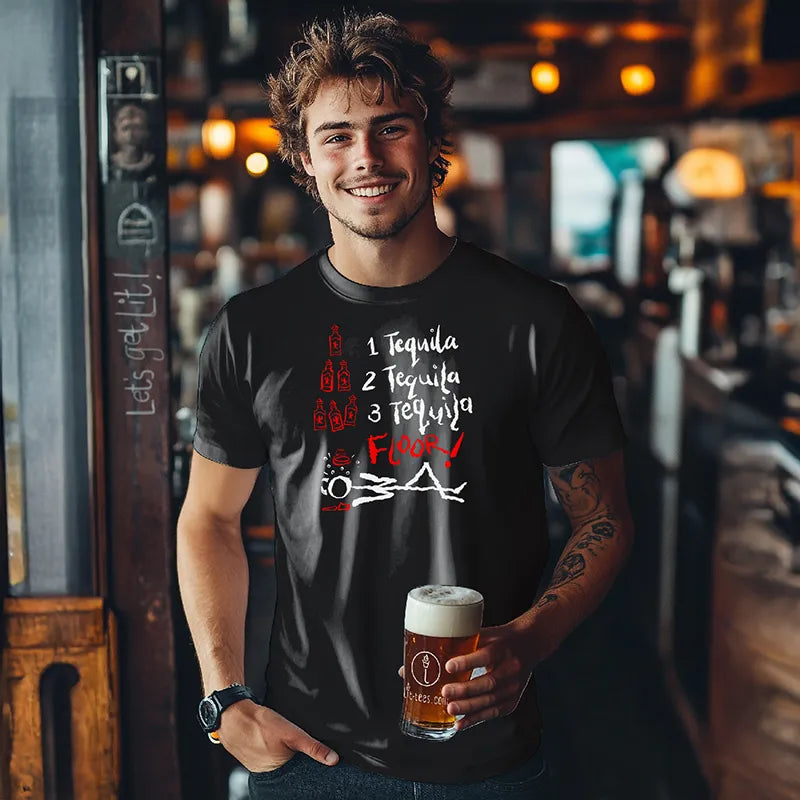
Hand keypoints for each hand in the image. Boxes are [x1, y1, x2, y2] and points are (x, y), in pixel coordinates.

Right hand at [217, 701, 338, 771]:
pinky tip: (271, 739)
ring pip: (279, 762)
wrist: (232, 715)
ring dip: (283, 754)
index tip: (311, 758)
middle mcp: (269, 774)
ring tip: (279, 740)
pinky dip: (272, 749)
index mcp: (280, 773)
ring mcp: (259, 767)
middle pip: (291, 768)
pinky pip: (268, 757)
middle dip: (295, 759)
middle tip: (290, 743)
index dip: (309, 767)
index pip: (301, 775)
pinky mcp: (252, 759)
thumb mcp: (291, 733)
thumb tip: (332, 760)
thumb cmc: (259, 724)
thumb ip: (312, 747)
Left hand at [440, 618, 542, 730]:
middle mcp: (511, 668)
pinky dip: (475, 719)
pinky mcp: (512, 700)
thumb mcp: (486, 634)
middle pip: (488, 683)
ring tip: (450, 709)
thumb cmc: (501, 639)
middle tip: (445, 692)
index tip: (448, 666)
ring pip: (490, 701)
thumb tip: (435, 648)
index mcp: (502, 648)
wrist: (529, 644)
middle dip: (465, 690)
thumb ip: (464, 642)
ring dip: (469, 708)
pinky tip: (460, 723)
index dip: (467, 662)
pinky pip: (493, 713)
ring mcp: (514, 687)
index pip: (485, 656)